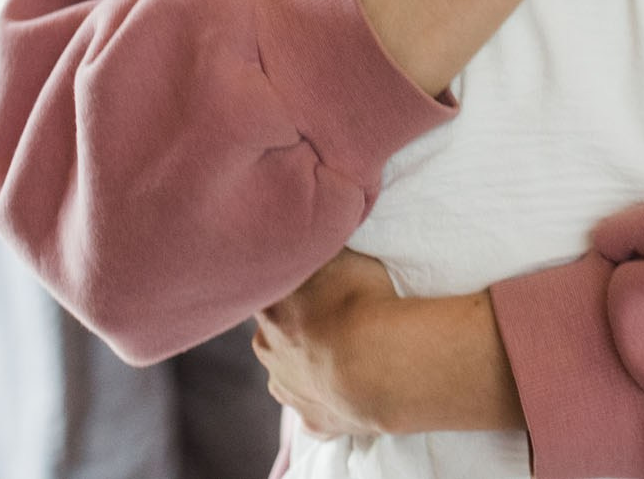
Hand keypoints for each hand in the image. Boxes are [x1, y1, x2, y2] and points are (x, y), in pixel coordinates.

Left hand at [254, 251, 522, 439]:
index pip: (264, 289)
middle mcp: (268, 350)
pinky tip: (352, 389)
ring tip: (347, 353)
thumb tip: (318, 220)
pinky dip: (332, 400)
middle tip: (333, 315)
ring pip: (290, 374)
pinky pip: (318, 409)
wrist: (378, 363)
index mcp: (268, 306)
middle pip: (273, 334)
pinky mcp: (314, 422)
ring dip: (311, 364)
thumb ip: (325, 247)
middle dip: (295, 326)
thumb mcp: (343, 253)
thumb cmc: (361, 299)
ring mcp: (289, 390)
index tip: (303, 279)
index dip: (284, 282)